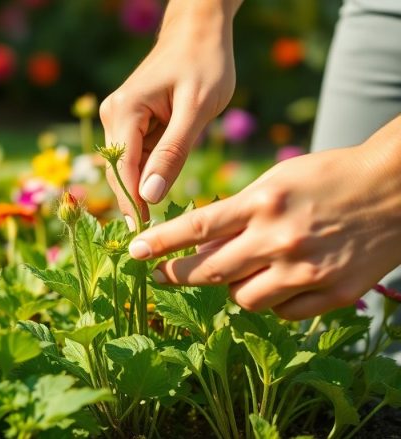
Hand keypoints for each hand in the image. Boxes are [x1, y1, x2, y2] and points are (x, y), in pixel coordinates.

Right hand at [100, 0, 240, 228]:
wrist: (198, 31)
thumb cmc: (205, 64)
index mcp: (124, 112)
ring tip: (163, 220)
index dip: (133, 206)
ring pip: (127, 167)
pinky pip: (136, 155)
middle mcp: (112, 115)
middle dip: (135, 203)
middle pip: (120, 173)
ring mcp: (118, 118)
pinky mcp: (129, 121)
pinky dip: (149, 173)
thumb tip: (148, 196)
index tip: (145, 239)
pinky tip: (164, 188)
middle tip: (156, 240)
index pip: (123, 171)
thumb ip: (172, 153)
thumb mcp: (197, 110)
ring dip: (143, 189)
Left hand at [128, 119, 400, 319]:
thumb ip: (240, 208)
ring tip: (244, 272)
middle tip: (162, 276)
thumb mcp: (279, 179)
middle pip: (210, 271)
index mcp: (263, 202)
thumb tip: (200, 238)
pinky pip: (282, 314)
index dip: (161, 243)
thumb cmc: (330, 177)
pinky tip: (280, 284)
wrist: (396, 188)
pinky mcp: (334, 293)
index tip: (133, 253)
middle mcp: (280, 238)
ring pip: (243, 300)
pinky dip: (273, 302)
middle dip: (178, 276)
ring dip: (233, 289)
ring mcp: (307, 270)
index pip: (198, 227)